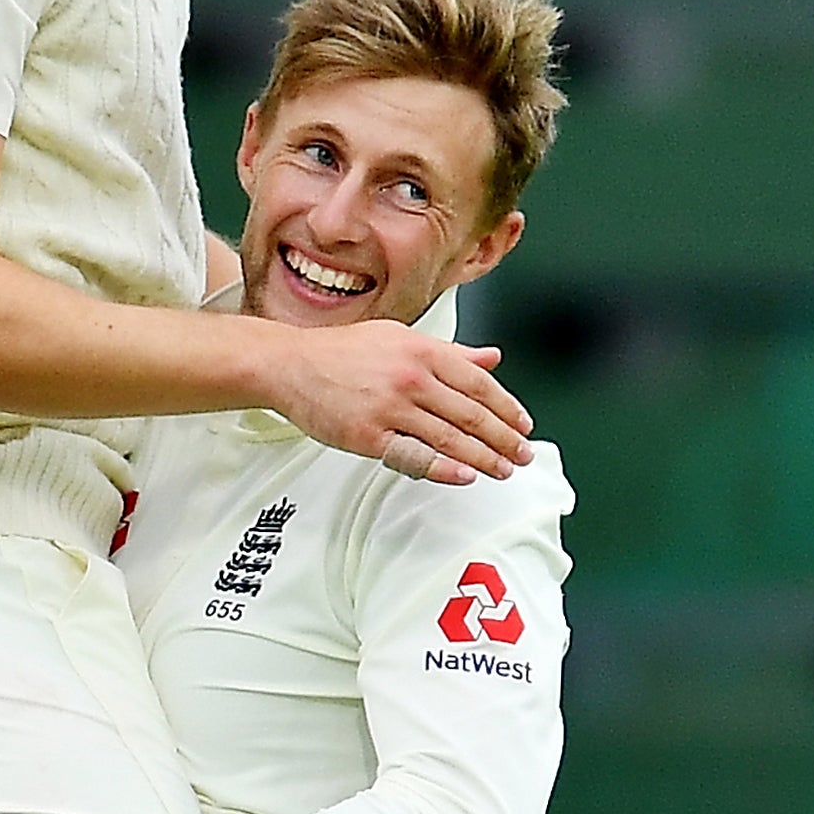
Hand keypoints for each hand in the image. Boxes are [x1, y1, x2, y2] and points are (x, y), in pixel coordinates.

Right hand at [268, 320, 532, 485]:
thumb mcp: (399, 338)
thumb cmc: (343, 351)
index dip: (506, 407)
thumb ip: (449, 351)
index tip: (524, 425)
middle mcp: (410, 378)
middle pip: (471, 415)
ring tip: (503, 470)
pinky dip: (443, 469)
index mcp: (421, 351)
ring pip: (449, 439)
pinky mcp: (368, 436)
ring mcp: (389, 408)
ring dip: (484, 458)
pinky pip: (414, 456)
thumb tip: (493, 358)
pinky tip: (464, 476)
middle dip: (504, 438)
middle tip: (523, 454)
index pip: (479, 383)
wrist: (289, 364)